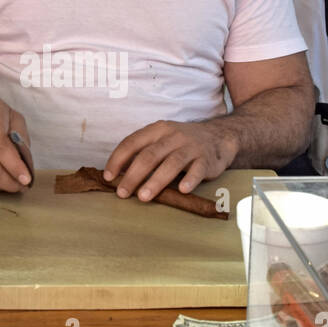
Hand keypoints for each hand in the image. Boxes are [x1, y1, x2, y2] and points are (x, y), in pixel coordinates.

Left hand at [104, 120, 237, 202]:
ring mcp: (191, 147)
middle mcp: (173, 136)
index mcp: (157, 130)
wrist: (218, 136)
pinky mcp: (206, 159)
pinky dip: (189, 179)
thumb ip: (143, 152)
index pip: (132, 142)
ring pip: (171, 163)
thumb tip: (117, 174)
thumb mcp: (161, 139)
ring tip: (143, 197)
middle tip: (122, 192)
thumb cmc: (182, 143)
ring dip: (155, 181)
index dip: (118, 159)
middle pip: (149, 155)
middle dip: (133, 175)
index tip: (108, 176)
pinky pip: (197, 170)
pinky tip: (182, 190)